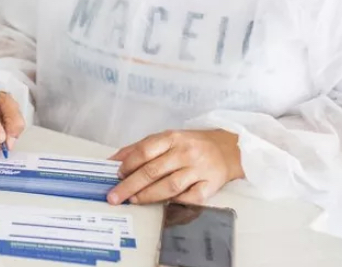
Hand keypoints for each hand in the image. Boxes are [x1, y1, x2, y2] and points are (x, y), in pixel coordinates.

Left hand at [107, 129, 243, 205]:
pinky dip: (176, 202)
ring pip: (170, 186)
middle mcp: (185, 153)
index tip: (116, 174)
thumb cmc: (191, 144)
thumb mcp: (166, 138)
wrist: (228, 149)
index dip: (128, 164)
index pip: (145, 151)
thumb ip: (140, 148)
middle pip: (153, 171)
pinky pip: (191, 198)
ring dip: (149, 195)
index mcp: (172, 138)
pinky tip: (164, 204)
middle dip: (130, 185)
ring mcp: (198, 170)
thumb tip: (113, 160)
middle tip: (114, 196)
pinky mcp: (211, 185)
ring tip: (133, 200)